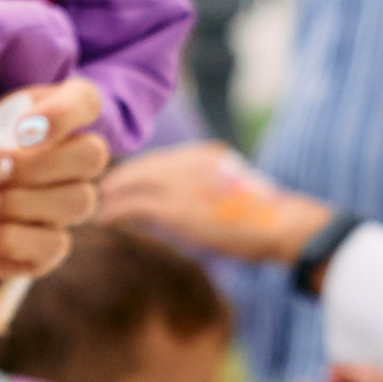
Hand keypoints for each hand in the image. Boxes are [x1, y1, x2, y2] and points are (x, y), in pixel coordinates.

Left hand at [0, 78, 109, 284]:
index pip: (85, 101)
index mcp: (39, 117)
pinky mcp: (46, 248)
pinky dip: (13, 238)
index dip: (66, 113)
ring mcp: (58, 205)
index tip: (22, 131)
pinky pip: (54, 244)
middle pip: (94, 154)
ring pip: (79, 201)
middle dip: (40, 164)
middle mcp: (60, 159)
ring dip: (23, 202)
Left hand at [103, 140, 330, 266]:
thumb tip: (202, 214)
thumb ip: (216, 193)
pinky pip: (132, 205)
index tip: (128, 182)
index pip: (162, 158)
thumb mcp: (240, 195)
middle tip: (103, 192)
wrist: (283, 225)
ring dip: (113, 194)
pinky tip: (106, 220)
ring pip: (131, 181)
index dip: (141, 170)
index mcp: (207, 156)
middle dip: (120, 178)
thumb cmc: (272, 220)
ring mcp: (180, 182)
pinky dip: (116, 211)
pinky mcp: (174, 207)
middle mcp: (190, 161)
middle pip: (142, 165)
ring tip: (99, 207)